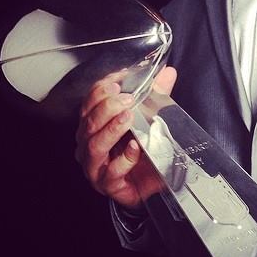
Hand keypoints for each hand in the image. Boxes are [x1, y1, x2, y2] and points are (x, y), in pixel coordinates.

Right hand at [75, 66, 176, 208]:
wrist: (150, 183)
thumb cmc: (143, 149)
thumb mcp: (151, 118)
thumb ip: (156, 95)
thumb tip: (168, 72)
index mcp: (93, 125)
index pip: (89, 103)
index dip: (101, 89)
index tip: (119, 79)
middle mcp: (88, 144)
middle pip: (89, 122)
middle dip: (107, 107)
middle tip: (128, 99)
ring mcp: (95, 166)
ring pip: (95, 145)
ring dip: (112, 129)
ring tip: (128, 117)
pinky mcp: (108, 185)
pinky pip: (111, 172)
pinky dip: (124, 158)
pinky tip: (135, 147)